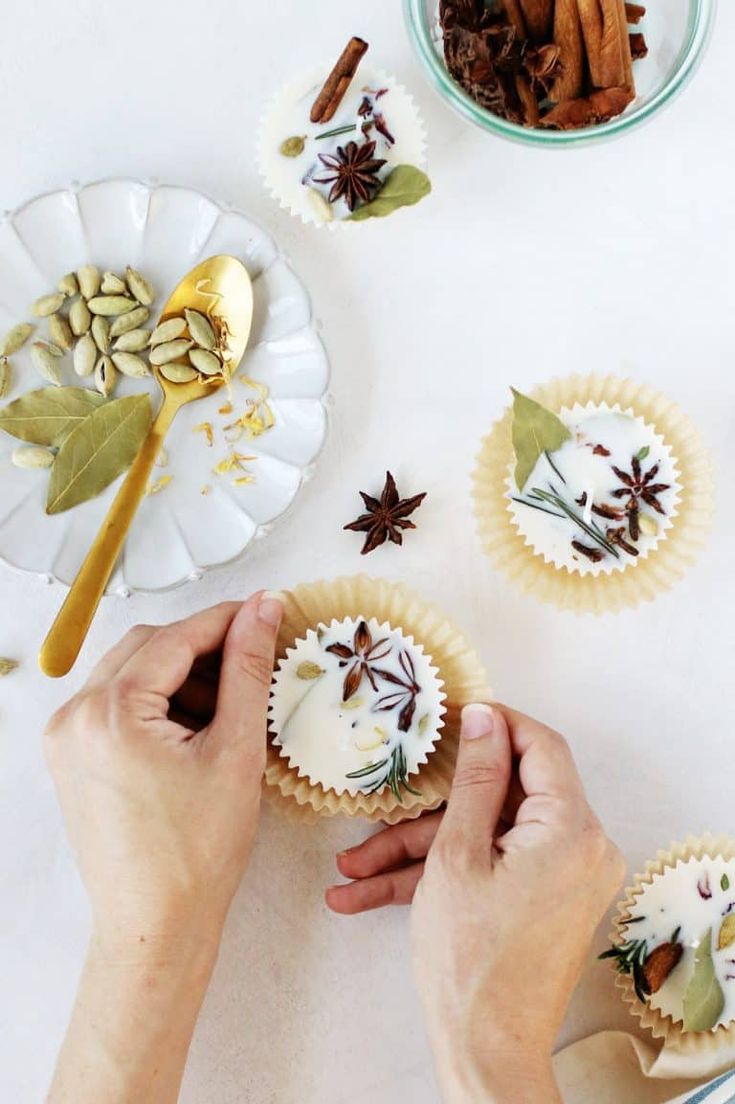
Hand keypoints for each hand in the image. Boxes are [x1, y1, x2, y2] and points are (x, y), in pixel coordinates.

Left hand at [45, 593, 282, 1103]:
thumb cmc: (197, 851)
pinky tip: (196, 728)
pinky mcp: (70, 759)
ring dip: (179, 675)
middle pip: (146, 647)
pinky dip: (155, 702)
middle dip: (202, 647)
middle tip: (252, 658)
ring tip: (227, 706)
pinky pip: (114, 704)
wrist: (156, 925)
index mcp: (110, 713)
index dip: (227, 620)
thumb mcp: (236, 750)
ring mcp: (65, 739)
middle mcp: (74, 717)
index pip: (176, 638)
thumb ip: (247, 669)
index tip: (267, 611)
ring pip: (129, 672)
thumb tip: (262, 609)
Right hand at [327, 704, 623, 1102]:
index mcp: (571, 829)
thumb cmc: (470, 960)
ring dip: (419, 848)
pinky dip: (440, 875)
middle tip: (383, 802)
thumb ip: (473, 778)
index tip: (452, 716)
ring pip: (485, 836)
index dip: (496, 724)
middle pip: (502, 797)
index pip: (541, 746)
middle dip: (430, 807)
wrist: (486, 1053)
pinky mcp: (545, 898)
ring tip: (352, 865)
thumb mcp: (456, 854)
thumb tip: (484, 717)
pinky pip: (492, 867)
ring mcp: (564, 876)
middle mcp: (581, 848)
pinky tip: (367, 891)